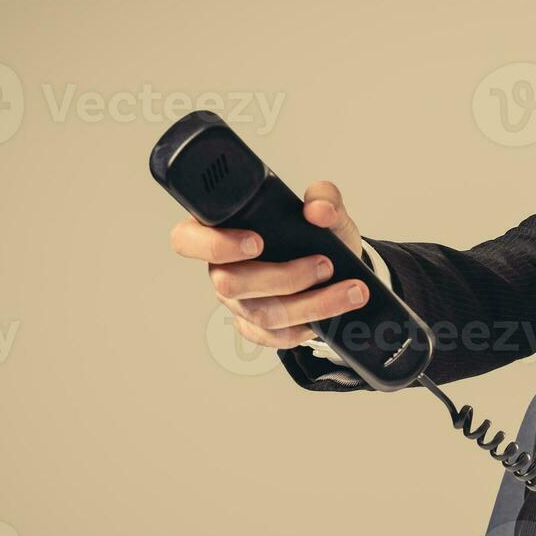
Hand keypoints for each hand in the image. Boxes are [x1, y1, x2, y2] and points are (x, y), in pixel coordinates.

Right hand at [168, 180, 368, 348]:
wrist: (337, 267)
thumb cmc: (315, 234)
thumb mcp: (325, 209)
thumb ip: (324, 198)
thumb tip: (318, 211)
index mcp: (221, 231)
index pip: (186, 239)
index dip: (213, 244)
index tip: (257, 241)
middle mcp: (222, 270)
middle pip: (230, 284)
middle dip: (284, 276)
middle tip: (325, 264)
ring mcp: (238, 304)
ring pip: (261, 314)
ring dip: (311, 304)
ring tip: (349, 290)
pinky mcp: (257, 329)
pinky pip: (276, 337)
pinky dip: (308, 326)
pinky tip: (335, 313)